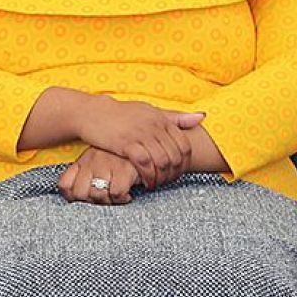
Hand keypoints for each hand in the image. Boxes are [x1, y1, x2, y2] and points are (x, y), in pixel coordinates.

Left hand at [57, 148, 140, 204]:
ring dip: (108, 201)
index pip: (65, 184)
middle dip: (91, 201)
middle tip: (103, 199)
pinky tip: (126, 195)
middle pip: (80, 194)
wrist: (144, 142)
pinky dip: (122, 199)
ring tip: (115, 197)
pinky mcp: (124, 170)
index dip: (71, 197)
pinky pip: (116, 193)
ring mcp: (107, 165)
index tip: (84, 199)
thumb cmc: (120, 156)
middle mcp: (92, 161)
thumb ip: (84, 175)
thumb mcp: (98, 160)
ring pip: (97, 195)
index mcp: (83, 160)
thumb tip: (73, 196)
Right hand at [75, 98, 203, 188]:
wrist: (94, 113)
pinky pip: (144, 162)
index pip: (184, 145)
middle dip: (173, 174)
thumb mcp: (151, 112)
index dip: (184, 163)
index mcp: (162, 119)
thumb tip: (202, 117)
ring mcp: (140, 134)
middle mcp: (154, 126)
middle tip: (166, 182)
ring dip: (161, 177)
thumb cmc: (123, 114)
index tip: (176, 173)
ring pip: (161, 161)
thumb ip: (175, 117)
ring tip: (156, 184)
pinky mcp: (126, 143)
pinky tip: (145, 182)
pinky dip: (147, 175)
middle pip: (175, 156)